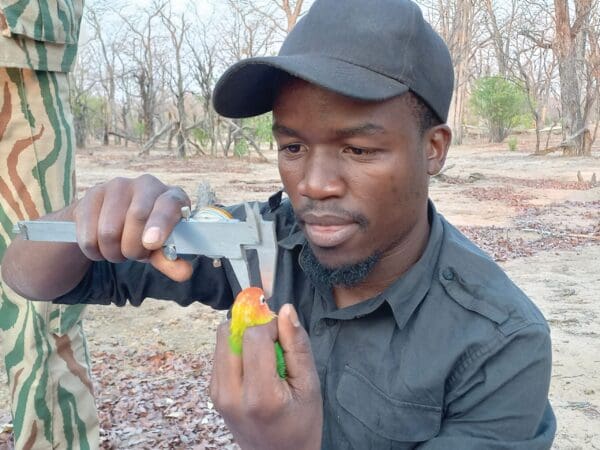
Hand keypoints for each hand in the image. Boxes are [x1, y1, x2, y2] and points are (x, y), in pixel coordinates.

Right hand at [73, 174, 192, 280]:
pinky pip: (88, 234)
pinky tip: (100, 245)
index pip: (169, 204)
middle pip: (137, 217)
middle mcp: (147, 184)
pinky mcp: (92, 193)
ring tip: (118, 249)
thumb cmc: (145, 235)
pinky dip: (94, 250)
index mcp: (172, 196)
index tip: (151, 243)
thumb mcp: (159, 250)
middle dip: (133, 248)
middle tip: (133, 255)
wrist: (111, 222)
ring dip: (112, 252)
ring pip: (109, 230)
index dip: (160, 224)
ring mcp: (118, 185)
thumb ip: (170, 261)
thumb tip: (184, 273)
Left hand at [210, 304, 322, 449]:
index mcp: (259, 395)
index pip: (253, 336)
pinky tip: (254, 365)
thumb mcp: (309, 385)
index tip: (285, 336)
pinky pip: (219, 353)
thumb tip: (286, 309)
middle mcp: (230, 393)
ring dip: (243, 336)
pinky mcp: (212, 392)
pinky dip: (236, 349)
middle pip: (229, 332)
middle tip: (274, 341)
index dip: (271, 326)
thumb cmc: (301, 423)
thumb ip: (297, 345)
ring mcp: (216, 393)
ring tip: (265, 355)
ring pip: (221, 339)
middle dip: (253, 327)